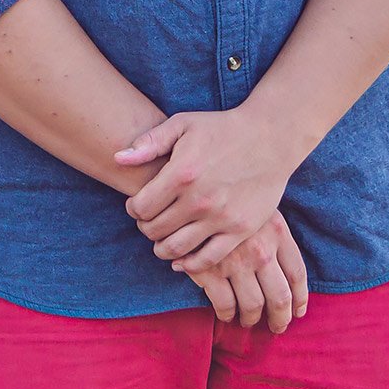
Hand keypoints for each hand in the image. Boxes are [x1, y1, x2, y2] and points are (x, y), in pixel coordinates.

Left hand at [114, 106, 297, 271]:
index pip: (140, 207)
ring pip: (177, 248)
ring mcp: (221, 217)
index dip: (133, 209)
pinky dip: (190, 264)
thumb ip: (149, 142)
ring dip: (162, 248)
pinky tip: (181, 260)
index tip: (136, 206)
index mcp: (181, 174)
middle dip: (145, 228)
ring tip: (161, 240)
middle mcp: (199, 200)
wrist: (270, 138)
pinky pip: (208, 258)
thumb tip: (118, 158)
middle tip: (148, 223)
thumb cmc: (221, 128)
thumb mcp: (182, 124)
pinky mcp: (241, 230)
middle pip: (154, 229)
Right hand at [180, 210, 309, 333]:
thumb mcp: (254, 207)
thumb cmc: (222, 197)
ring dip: (251, 318)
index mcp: (276, 231)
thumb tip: (284, 274)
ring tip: (247, 321)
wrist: (183, 192)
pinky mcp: (210, 269)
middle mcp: (261, 249)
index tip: (298, 310)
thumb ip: (270, 234)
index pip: (297, 273)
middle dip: (280, 317)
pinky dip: (226, 314)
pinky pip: (224, 303)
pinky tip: (225, 314)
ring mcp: (236, 261)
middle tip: (277, 326)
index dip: (300, 298)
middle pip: (280, 296)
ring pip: (253, 305)